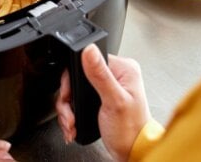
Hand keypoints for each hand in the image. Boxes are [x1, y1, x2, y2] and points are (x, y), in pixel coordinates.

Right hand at [56, 44, 152, 160]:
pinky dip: (72, 113)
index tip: (69, 94)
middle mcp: (116, 74)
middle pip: (78, 76)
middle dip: (68, 99)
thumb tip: (89, 49)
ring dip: (68, 109)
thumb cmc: (131, 130)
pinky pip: (78, 99)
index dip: (73, 78)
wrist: (132, 151)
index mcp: (123, 68)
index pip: (87, 60)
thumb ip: (100, 75)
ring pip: (75, 90)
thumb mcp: (115, 101)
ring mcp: (107, 87)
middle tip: (69, 113)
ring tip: (71, 122)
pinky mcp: (100, 98)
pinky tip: (74, 123)